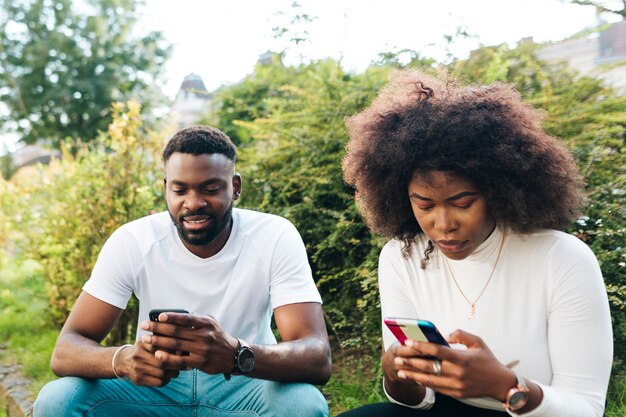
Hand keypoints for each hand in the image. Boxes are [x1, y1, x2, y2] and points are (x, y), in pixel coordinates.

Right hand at [116, 341, 180, 386]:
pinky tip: (168, 377)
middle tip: (184, 364)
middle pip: (163, 362)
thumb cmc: (143, 348)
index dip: (175, 351)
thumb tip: (182, 346)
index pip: (162, 347)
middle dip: (176, 364)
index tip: (183, 352)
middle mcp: (139, 355)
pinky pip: (158, 382)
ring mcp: (138, 369)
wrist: (123, 361)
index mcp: (144, 343)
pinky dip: (166, 380)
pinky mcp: (139, 380)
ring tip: (177, 371)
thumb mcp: (149, 339)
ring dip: (173, 373)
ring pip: (162, 373)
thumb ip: (163, 339)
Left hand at [139, 312, 238, 375]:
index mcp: (206, 323)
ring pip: (175, 345)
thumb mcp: (211, 323)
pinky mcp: (199, 362)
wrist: (232, 355)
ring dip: (158, 342)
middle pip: (176, 331)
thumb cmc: (217, 336)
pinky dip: (167, 358)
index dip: (172, 317)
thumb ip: (196, 318)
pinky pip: (179, 360)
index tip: (158, 316)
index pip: (186, 318)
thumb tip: (176, 315)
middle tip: (144, 325)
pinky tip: (157, 355)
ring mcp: (201, 350)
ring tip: (145, 339)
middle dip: (158, 328)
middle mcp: (204, 335)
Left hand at [388, 329, 516, 400]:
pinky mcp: (456, 394)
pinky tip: (414, 379)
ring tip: (400, 371)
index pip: (436, 351)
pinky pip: (436, 388)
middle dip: (410, 362)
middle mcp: (457, 373)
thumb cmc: (487, 359)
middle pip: (428, 367)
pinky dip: (424, 383)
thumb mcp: (477, 342)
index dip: (420, 346)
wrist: (500, 383)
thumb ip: (460, 334)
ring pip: (429, 380)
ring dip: (412, 375)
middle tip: (397, 358)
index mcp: (462, 359)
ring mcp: (456, 386)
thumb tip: (444, 335)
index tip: (407, 342)